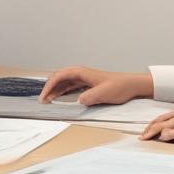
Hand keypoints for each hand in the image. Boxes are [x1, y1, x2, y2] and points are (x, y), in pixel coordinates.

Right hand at [39, 66, 153, 105]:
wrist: (131, 85)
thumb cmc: (119, 87)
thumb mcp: (104, 93)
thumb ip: (90, 97)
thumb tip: (78, 101)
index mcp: (83, 73)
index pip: (60, 76)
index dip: (49, 86)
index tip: (44, 97)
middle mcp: (81, 74)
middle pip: (59, 78)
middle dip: (49, 88)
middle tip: (42, 100)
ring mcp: (84, 79)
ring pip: (64, 82)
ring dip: (55, 90)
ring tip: (47, 101)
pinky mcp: (88, 85)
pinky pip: (70, 87)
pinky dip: (62, 92)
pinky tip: (59, 98)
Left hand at [139, 106, 173, 147]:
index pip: (169, 114)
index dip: (158, 121)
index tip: (152, 127)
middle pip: (162, 118)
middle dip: (150, 126)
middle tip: (143, 134)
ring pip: (162, 125)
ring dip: (152, 132)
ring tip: (145, 139)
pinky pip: (170, 132)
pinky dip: (163, 136)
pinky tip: (160, 141)